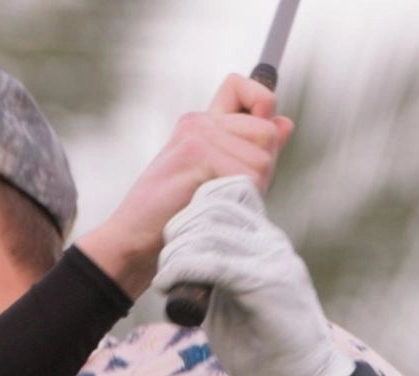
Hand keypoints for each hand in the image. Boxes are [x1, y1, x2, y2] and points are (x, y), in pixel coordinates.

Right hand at [77, 74, 292, 297]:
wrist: (133, 244)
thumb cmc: (169, 220)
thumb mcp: (216, 180)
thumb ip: (248, 149)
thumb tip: (285, 123)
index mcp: (202, 125)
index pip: (249, 90)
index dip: (263, 107)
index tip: (254, 141)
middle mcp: (200, 122)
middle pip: (266, 130)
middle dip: (260, 168)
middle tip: (226, 193)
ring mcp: (198, 134)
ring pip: (261, 154)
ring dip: (247, 189)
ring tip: (214, 202)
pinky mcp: (196, 151)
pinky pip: (246, 173)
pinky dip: (234, 198)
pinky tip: (207, 206)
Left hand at [154, 175, 353, 375]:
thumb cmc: (262, 345)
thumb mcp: (228, 301)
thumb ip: (211, 276)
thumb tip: (178, 262)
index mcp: (264, 240)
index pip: (228, 192)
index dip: (191, 210)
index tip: (174, 247)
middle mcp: (271, 241)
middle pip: (212, 205)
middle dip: (176, 232)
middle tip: (165, 268)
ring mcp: (272, 259)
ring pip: (210, 230)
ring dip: (175, 254)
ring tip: (167, 282)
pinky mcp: (267, 284)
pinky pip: (215, 262)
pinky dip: (182, 270)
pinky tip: (168, 287)